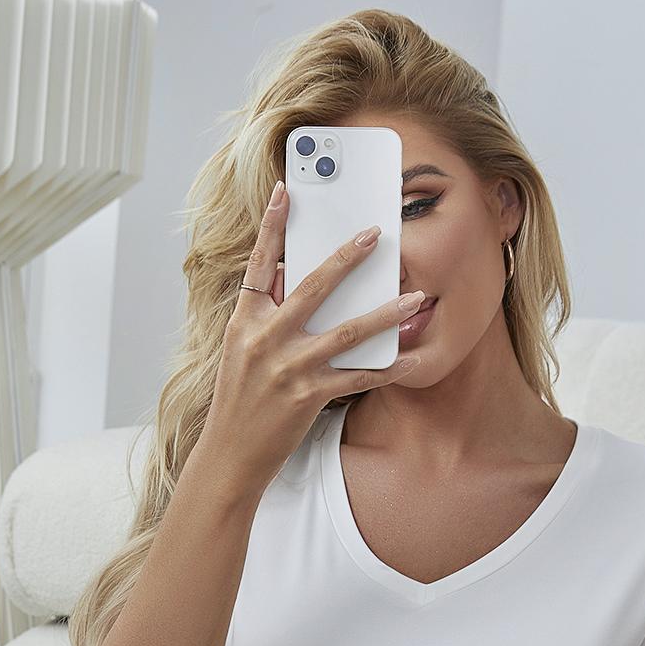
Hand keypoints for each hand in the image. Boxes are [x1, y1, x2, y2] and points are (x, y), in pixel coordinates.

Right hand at [198, 179, 422, 498]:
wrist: (230, 454)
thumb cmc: (239, 401)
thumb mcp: (241, 351)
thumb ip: (264, 315)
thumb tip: (289, 278)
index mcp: (245, 321)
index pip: (259, 264)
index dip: (272, 226)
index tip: (285, 191)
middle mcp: (265, 339)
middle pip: (312, 287)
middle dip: (347, 257)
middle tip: (375, 235)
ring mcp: (288, 368)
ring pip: (346, 332)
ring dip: (384, 313)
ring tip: (414, 298)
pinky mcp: (308, 397)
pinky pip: (355, 377)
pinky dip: (384, 368)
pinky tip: (407, 358)